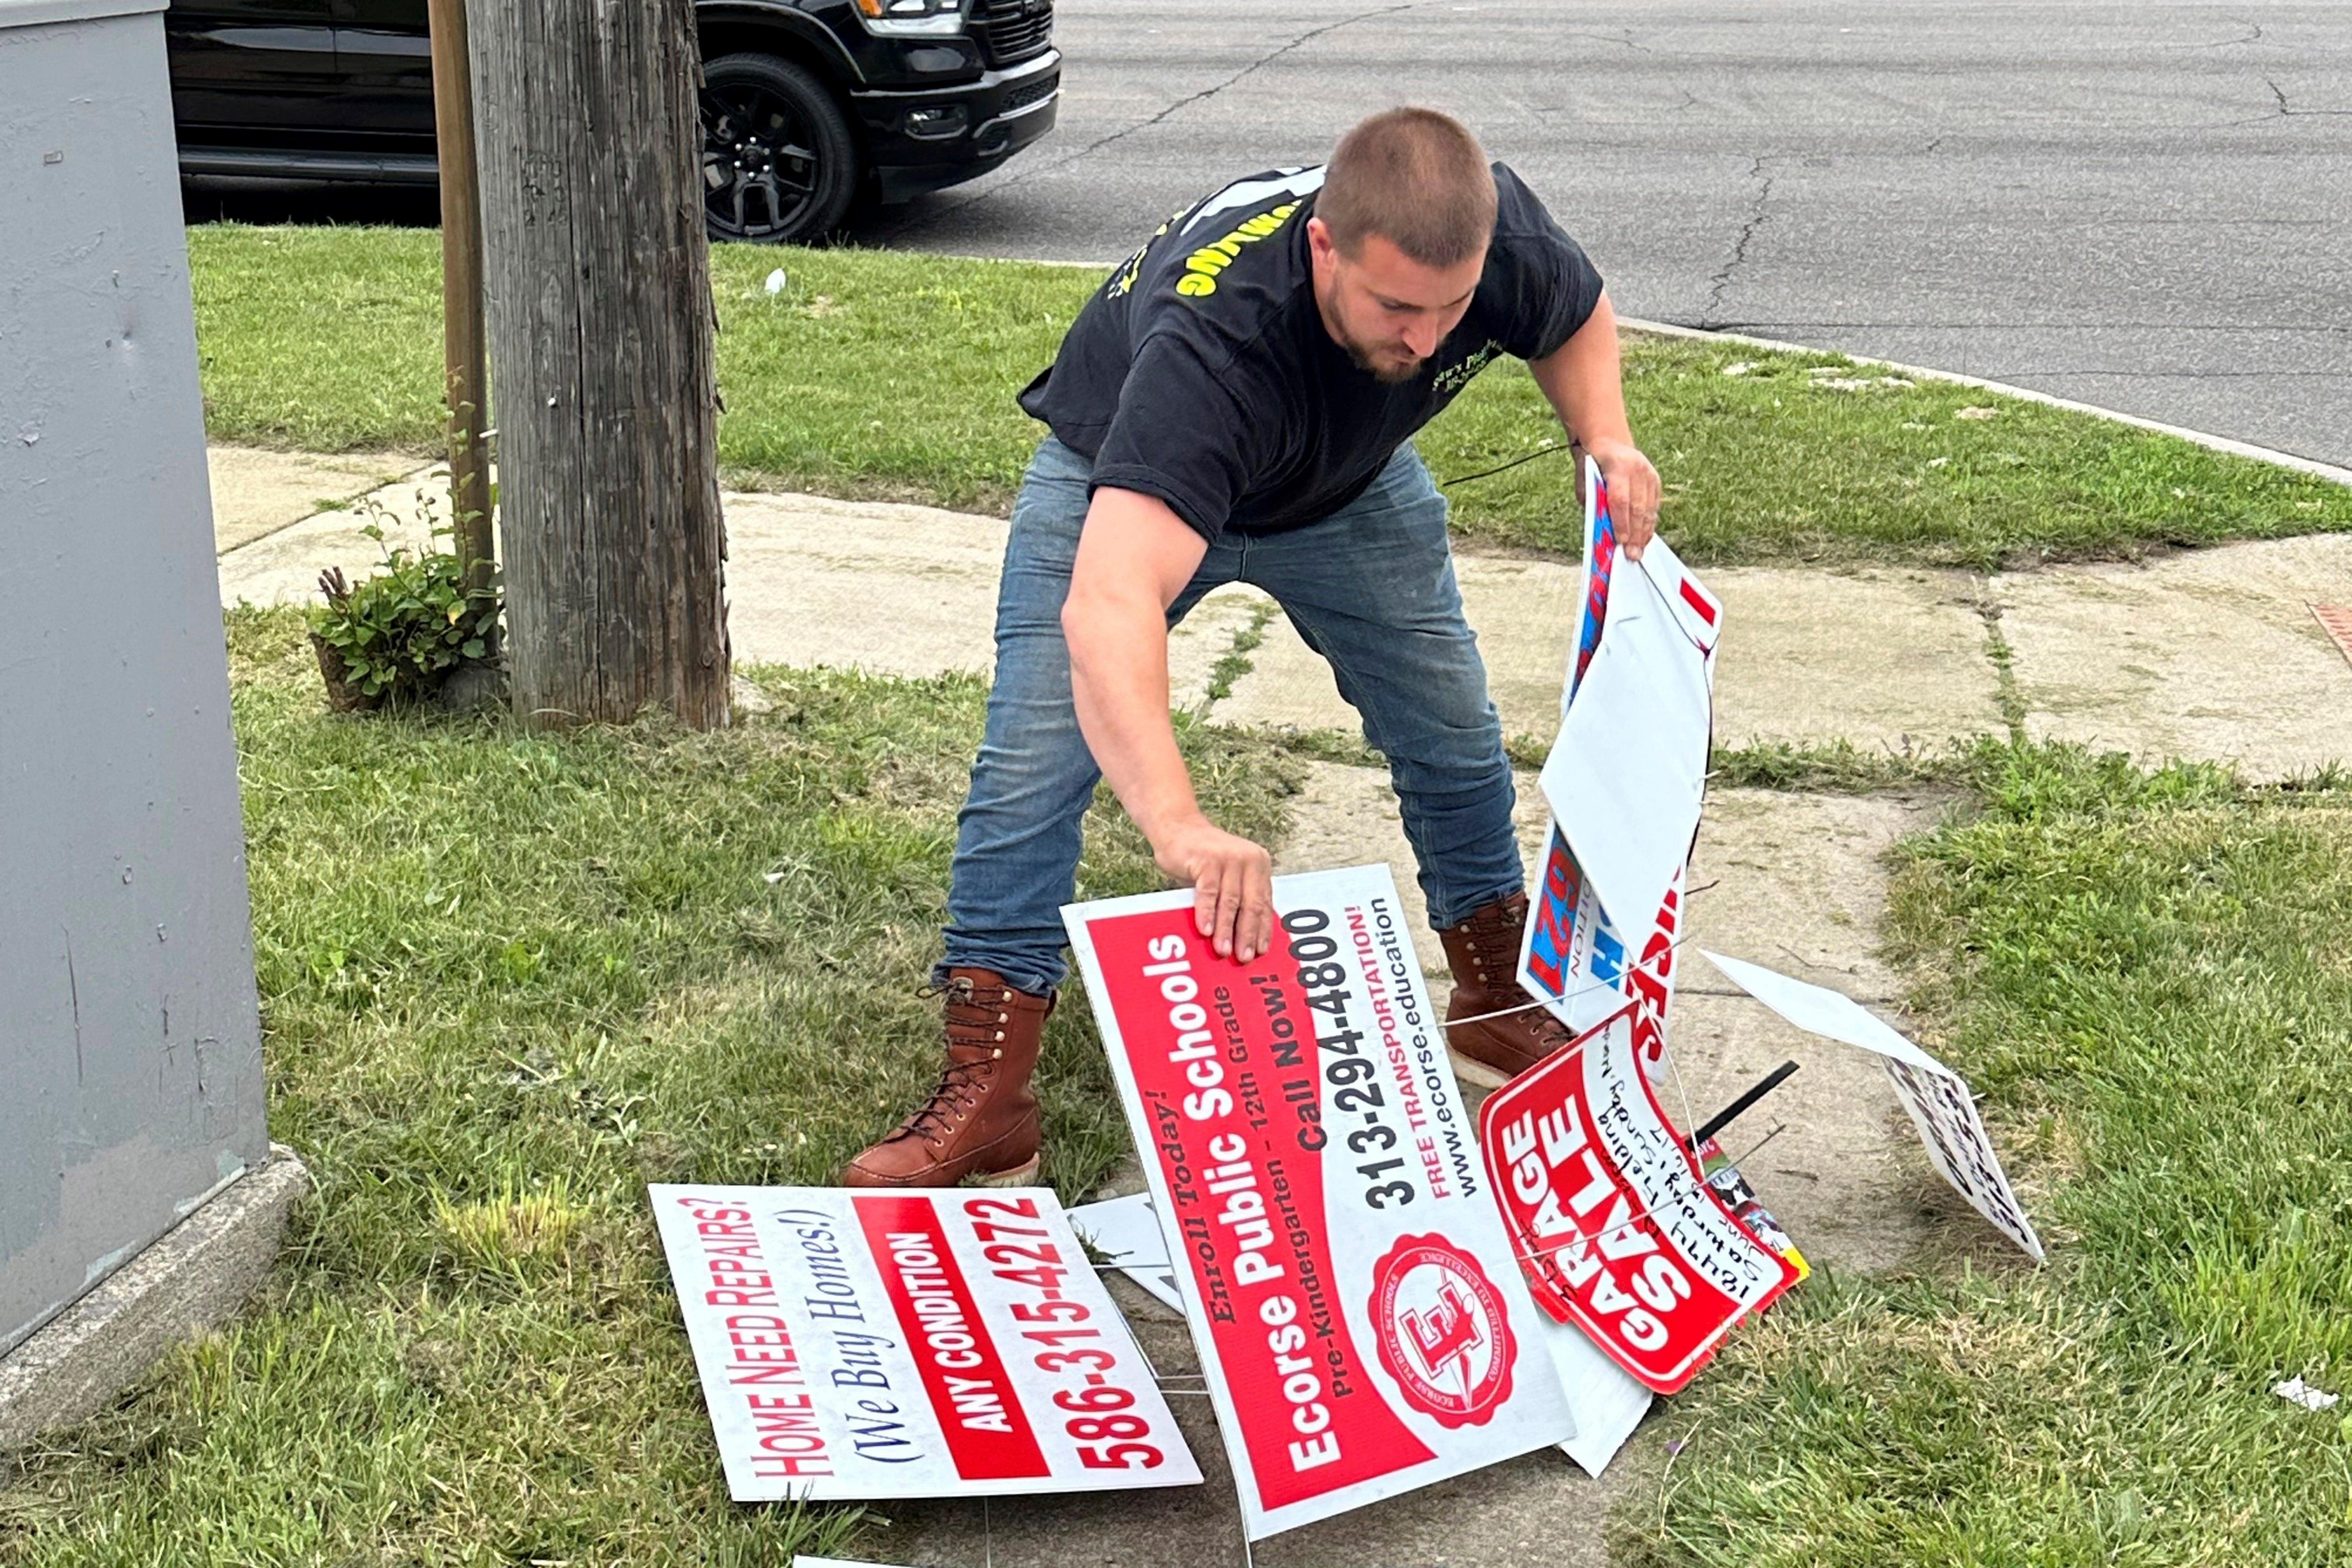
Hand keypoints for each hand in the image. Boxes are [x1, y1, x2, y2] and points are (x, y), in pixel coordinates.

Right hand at [1155, 816, 1273, 963]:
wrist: (1178, 827)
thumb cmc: (1203, 859)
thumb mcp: (1227, 877)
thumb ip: (1237, 899)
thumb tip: (1240, 938)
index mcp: (1259, 865)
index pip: (1264, 904)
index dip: (1263, 930)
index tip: (1261, 951)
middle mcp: (1249, 860)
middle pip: (1251, 905)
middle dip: (1247, 935)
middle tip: (1244, 958)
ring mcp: (1229, 858)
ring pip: (1231, 902)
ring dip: (1227, 930)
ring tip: (1223, 950)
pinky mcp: (1208, 860)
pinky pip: (1209, 893)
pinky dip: (1207, 913)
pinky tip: (1205, 931)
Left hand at [1588, 437, 1660, 559]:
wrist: (1608, 442)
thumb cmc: (1591, 465)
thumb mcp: (1584, 480)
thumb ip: (1593, 502)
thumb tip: (1603, 530)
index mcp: (1617, 465)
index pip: (1620, 500)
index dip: (1621, 523)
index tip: (1621, 542)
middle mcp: (1637, 468)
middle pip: (1638, 507)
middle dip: (1635, 534)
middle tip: (1632, 555)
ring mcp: (1649, 473)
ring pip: (1649, 508)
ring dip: (1644, 532)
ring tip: (1640, 551)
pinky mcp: (1655, 479)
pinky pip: (1654, 505)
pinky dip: (1650, 523)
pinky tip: (1645, 537)